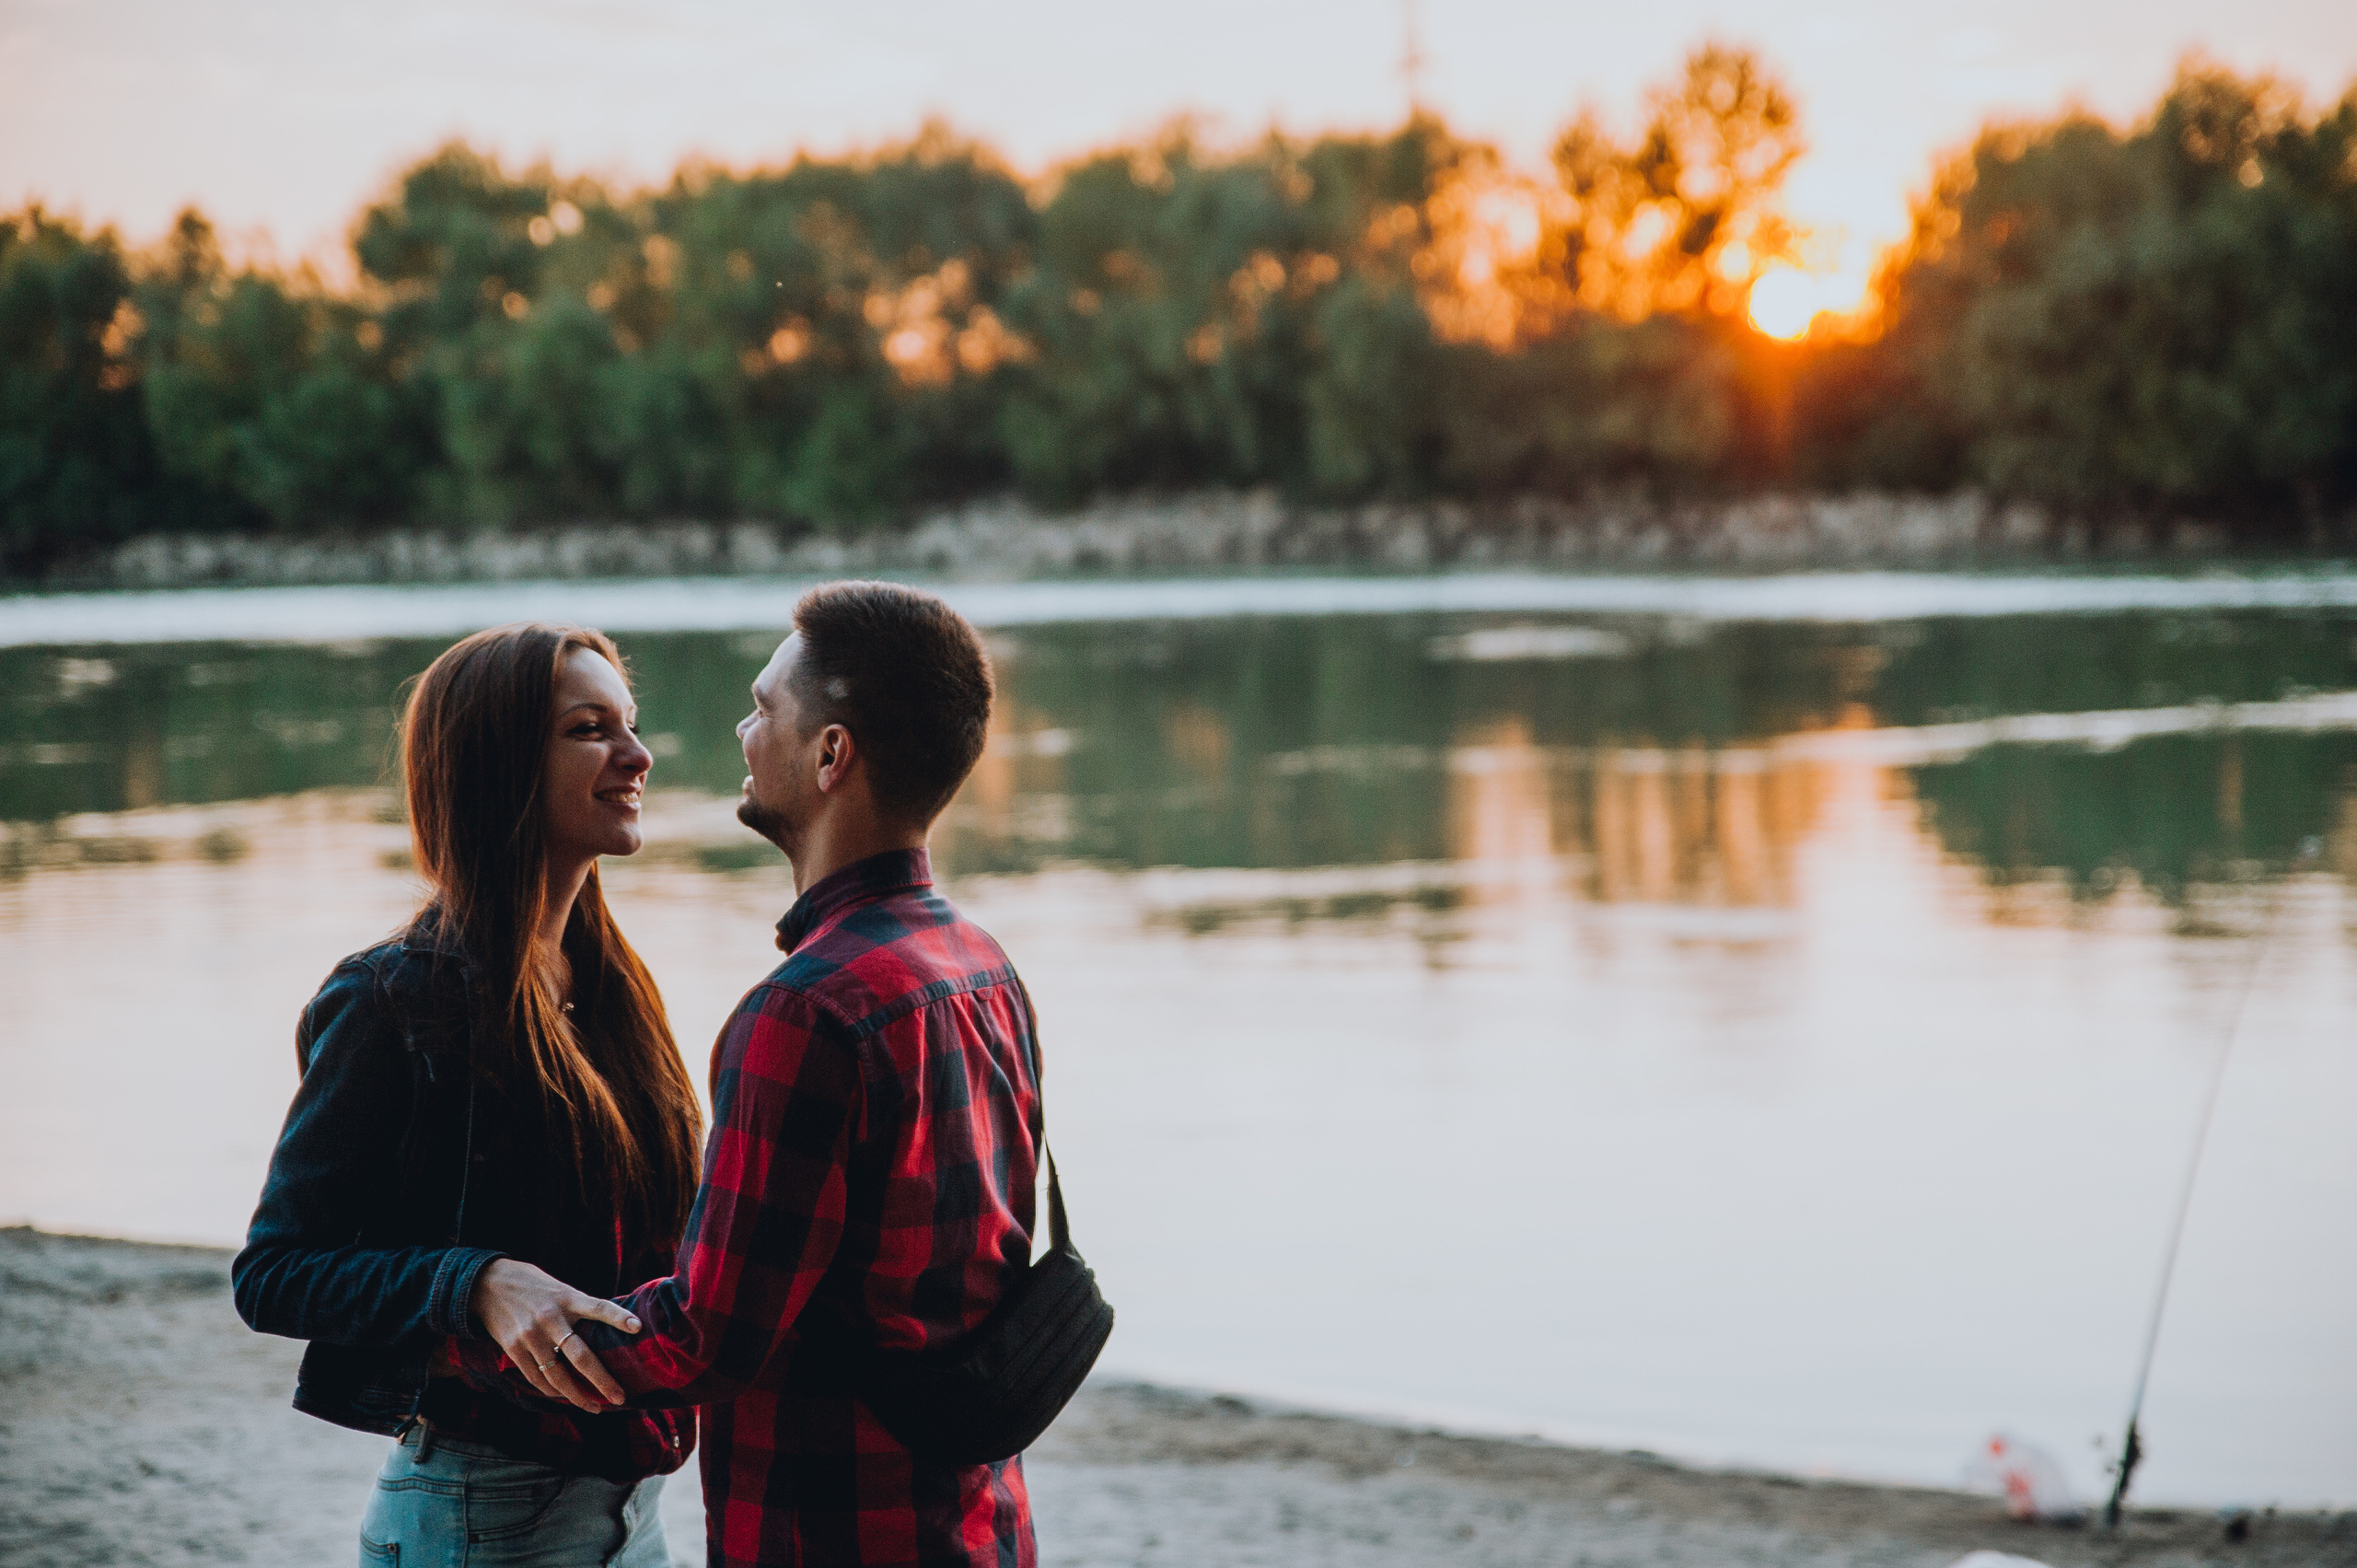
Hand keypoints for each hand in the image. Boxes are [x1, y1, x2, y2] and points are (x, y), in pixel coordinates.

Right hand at [468, 1258, 640, 1412]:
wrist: (488, 1284)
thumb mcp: (560, 1288)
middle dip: (602, 1381)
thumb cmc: (533, 1285)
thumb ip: (579, 1307)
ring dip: (578, 1396)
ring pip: (558, 1376)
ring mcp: (530, 1336)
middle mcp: (550, 1318)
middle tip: (619, 1398)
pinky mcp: (514, 1349)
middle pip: (581, 1357)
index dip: (618, 1317)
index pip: (598, 1307)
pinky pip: (537, 1378)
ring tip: (594, 1407)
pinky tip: (566, 1397)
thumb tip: (606, 1328)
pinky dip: (553, 1391)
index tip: (637, 1327)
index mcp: (567, 1298)